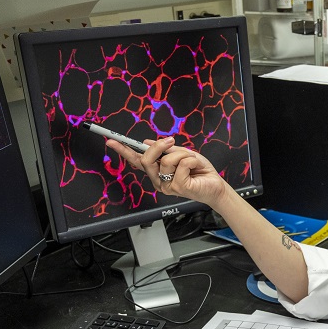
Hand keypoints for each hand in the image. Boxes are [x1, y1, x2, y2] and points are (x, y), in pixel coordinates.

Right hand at [105, 137, 228, 206]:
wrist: (216, 185)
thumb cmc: (199, 171)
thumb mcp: (182, 154)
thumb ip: (166, 150)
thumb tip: (147, 142)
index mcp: (157, 172)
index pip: (136, 161)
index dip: (123, 150)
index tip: (111, 140)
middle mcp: (158, 181)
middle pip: (146, 159)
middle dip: (158, 146)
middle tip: (170, 141)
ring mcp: (167, 186)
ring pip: (166, 161)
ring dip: (182, 154)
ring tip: (192, 160)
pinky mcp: (178, 188)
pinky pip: (181, 165)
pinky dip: (191, 160)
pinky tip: (196, 167)